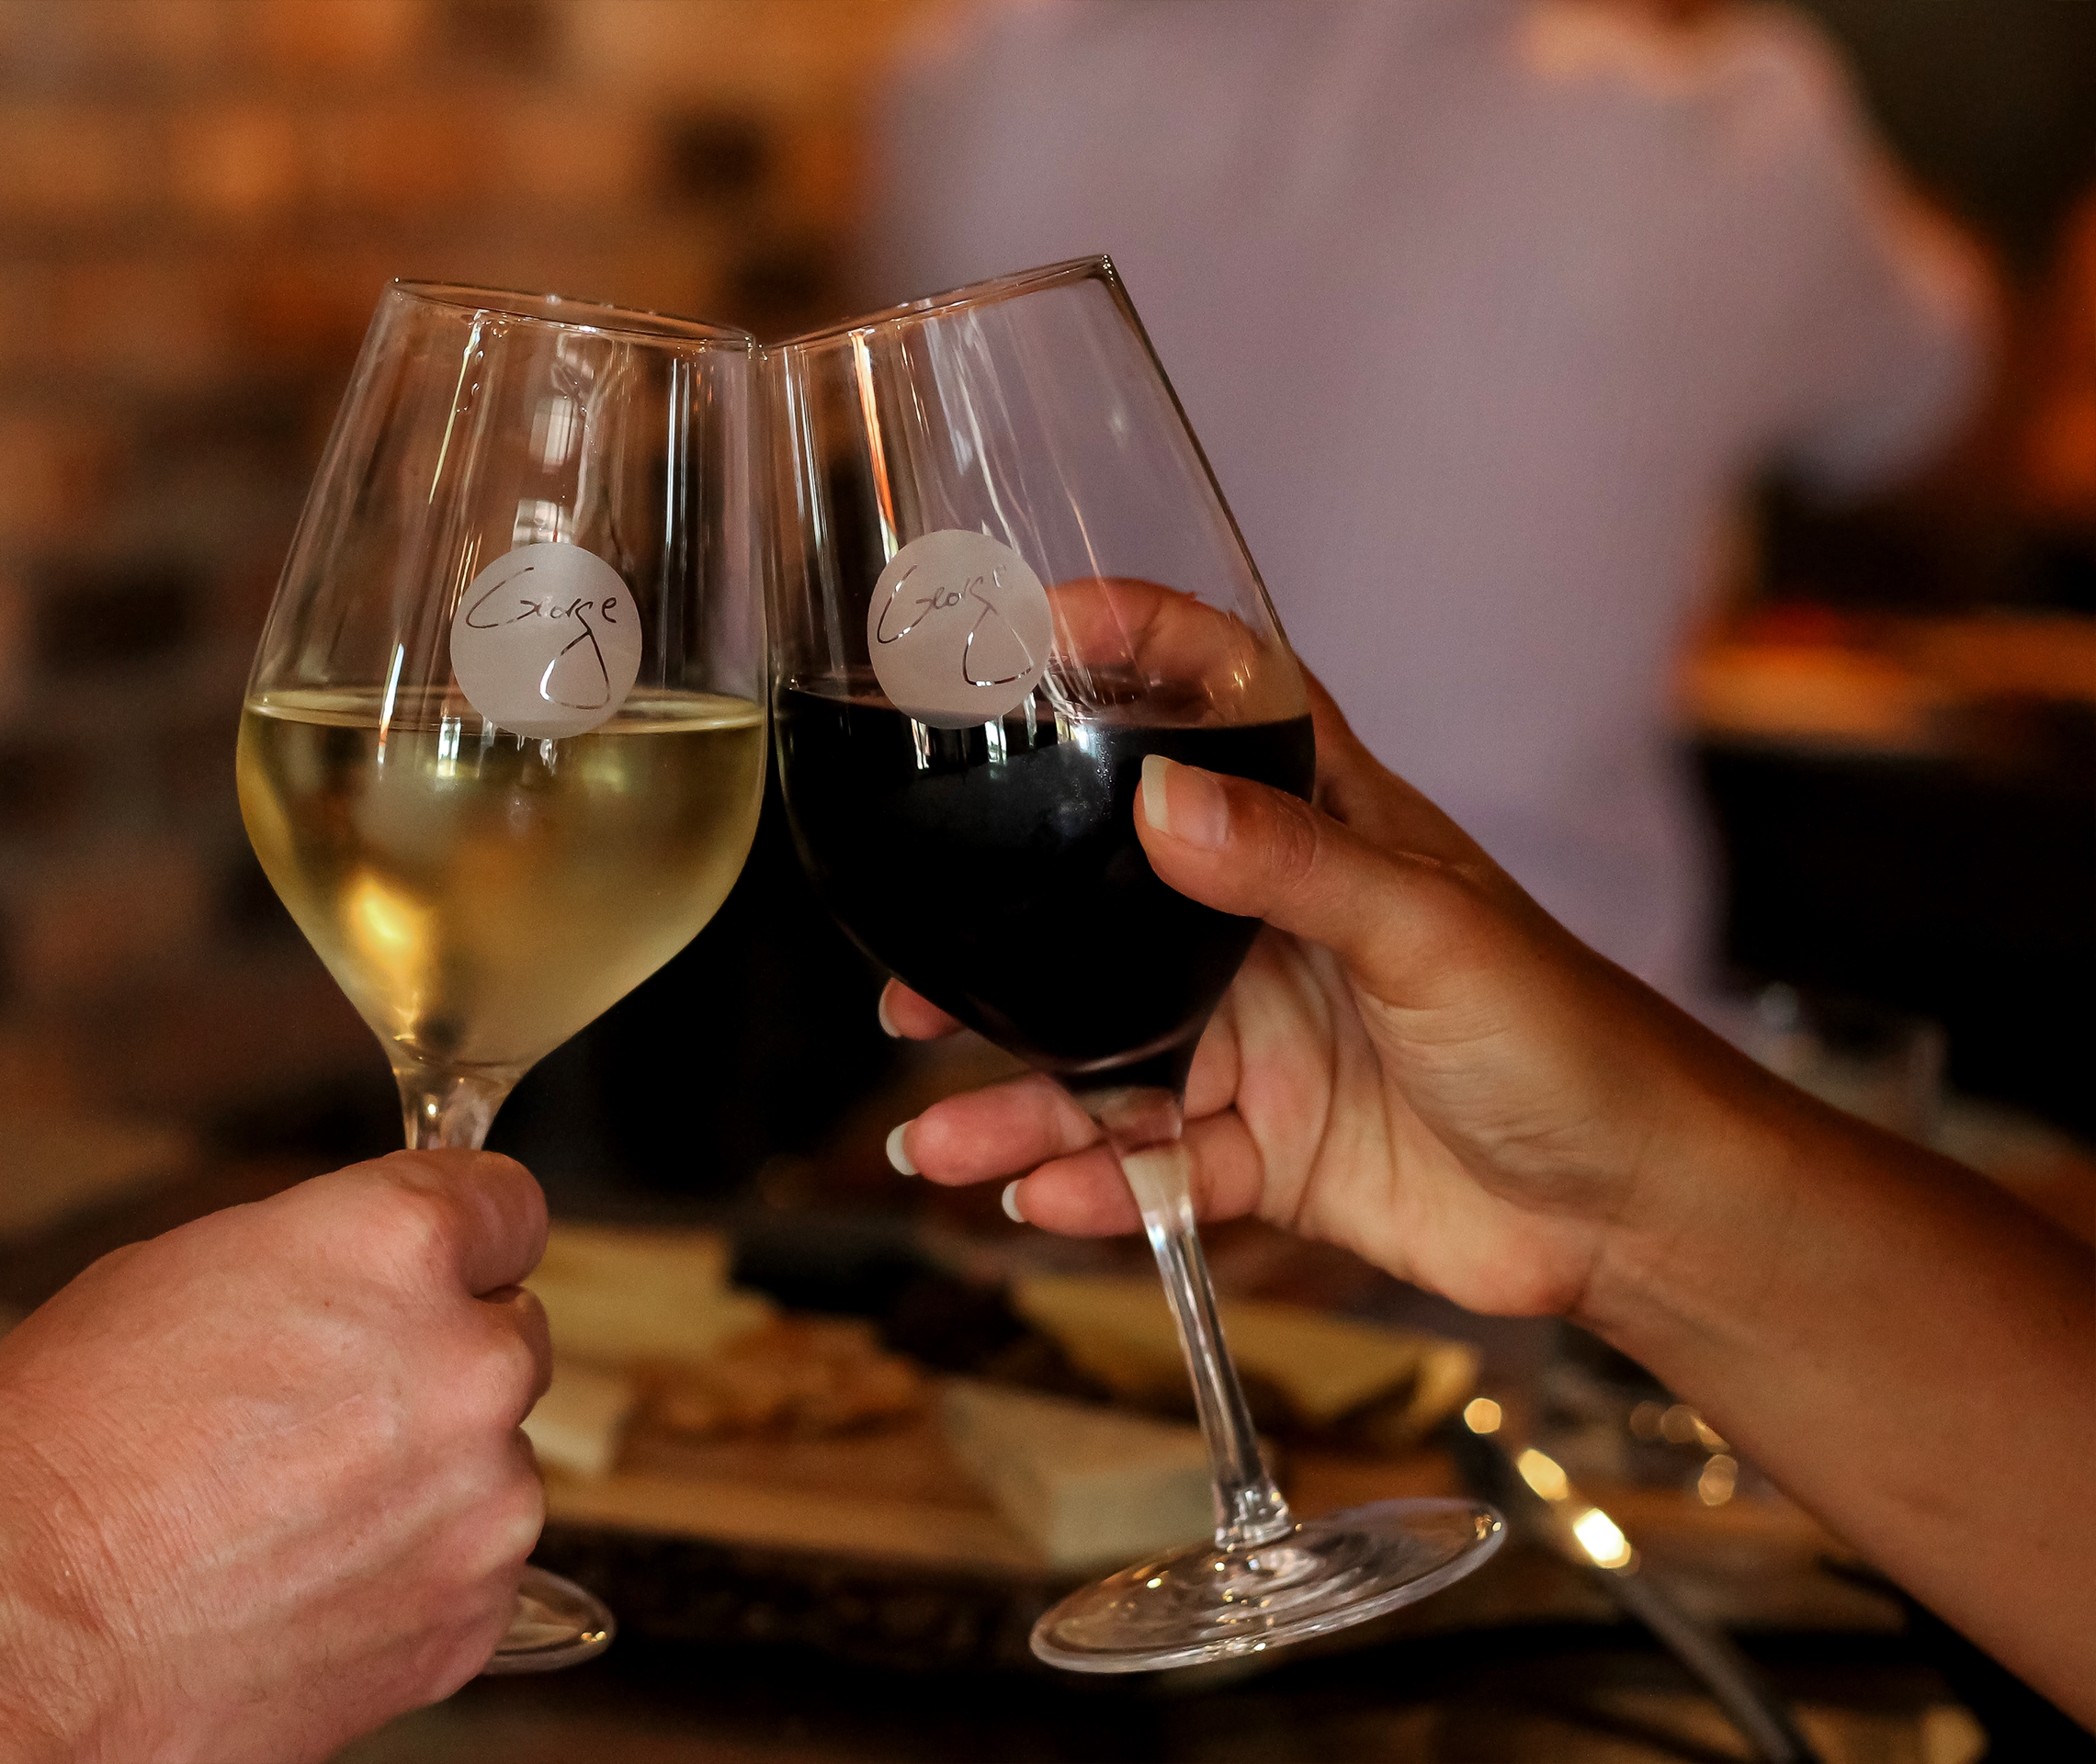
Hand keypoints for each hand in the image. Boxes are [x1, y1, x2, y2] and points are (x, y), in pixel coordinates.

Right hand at [0, 1148, 550, 1760]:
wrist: (19, 1639)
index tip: (449, 1259)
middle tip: (331, 1403)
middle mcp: (466, 1364)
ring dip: (427, 1473)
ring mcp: (482, 1501)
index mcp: (396, 1248)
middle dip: (439, 1357)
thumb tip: (353, 1279)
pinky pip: (474, 1567)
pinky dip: (410, 1569)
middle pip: (510, 1335)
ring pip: (493, 1461)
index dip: (468, 1233)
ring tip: (292, 1510)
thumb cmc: (60, 1455)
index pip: (508, 1205)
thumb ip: (310, 1262)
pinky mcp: (472, 1615)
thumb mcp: (171, 1275)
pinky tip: (306, 1578)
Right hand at [884, 679, 1772, 1321]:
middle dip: (999, 954)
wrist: (1635, 1211)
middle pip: (1104, 917)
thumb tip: (1160, 801)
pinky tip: (1042, 1204)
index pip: (1220, 705)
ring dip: (1020, 1106)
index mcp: (1322, 832)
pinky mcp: (1264, 1150)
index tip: (1027, 627)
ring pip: (1105, 1064)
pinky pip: (1154, 1167)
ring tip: (940, 1145)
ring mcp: (1258, 1042)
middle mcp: (1265, 926)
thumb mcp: (1431, 933)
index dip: (1133, 649)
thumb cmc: (1572, 1038)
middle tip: (908, 986)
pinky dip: (1097, 1191)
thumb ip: (1294, 867)